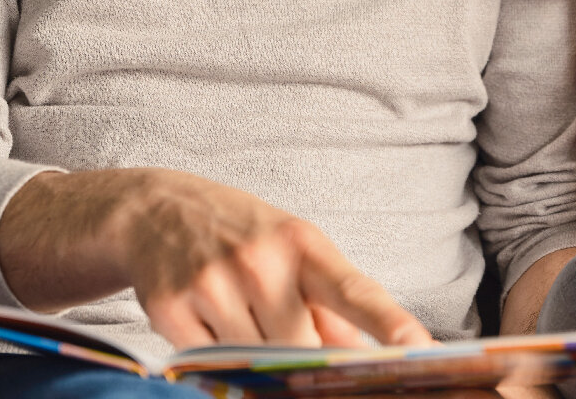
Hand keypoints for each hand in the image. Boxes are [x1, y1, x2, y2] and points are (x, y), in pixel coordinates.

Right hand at [0, 168, 431, 349]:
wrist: (158, 210)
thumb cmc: (243, 233)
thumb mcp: (293, 249)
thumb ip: (330, 303)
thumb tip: (363, 358)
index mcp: (304, 243)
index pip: (354, 290)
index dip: (388, 322)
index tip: (417, 349)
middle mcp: (262, 260)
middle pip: (300, 347)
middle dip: (301, 355)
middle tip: (287, 331)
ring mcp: (215, 284)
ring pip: (254, 361)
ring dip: (255, 356)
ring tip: (241, 312)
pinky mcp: (171, 310)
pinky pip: (208, 365)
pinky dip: (214, 356)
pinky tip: (208, 317)